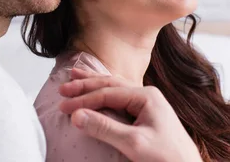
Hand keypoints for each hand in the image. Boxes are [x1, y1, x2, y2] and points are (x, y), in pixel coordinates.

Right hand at [59, 68, 201, 161]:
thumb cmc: (166, 158)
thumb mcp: (133, 144)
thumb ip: (104, 128)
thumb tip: (76, 116)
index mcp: (146, 96)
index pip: (107, 93)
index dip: (84, 99)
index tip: (63, 106)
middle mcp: (147, 95)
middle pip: (110, 84)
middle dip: (85, 86)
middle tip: (63, 88)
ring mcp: (147, 103)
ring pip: (114, 88)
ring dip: (93, 84)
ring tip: (74, 76)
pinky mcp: (145, 114)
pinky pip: (119, 98)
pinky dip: (103, 93)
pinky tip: (96, 89)